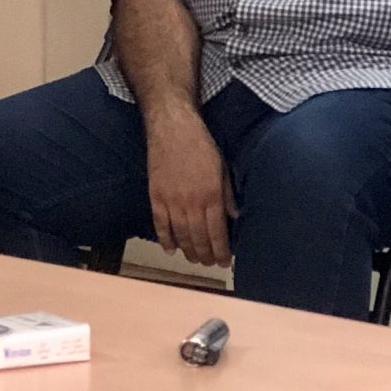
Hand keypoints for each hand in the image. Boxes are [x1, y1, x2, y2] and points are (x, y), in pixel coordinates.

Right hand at [144, 110, 235, 266]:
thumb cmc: (201, 145)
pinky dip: (164, 239)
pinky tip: (171, 249)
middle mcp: (192, 202)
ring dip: (188, 251)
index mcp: (211, 195)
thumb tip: (235, 218)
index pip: (217, 233)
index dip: (221, 251)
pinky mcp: (156, 195)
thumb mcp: (222, 168)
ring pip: (180, 235)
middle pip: (199, 238)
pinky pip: (160, 223)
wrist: (173, 127)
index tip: (224, 262)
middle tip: (209, 263)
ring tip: (194, 259)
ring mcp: (172, 200)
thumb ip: (228, 195)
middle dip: (205, 255)